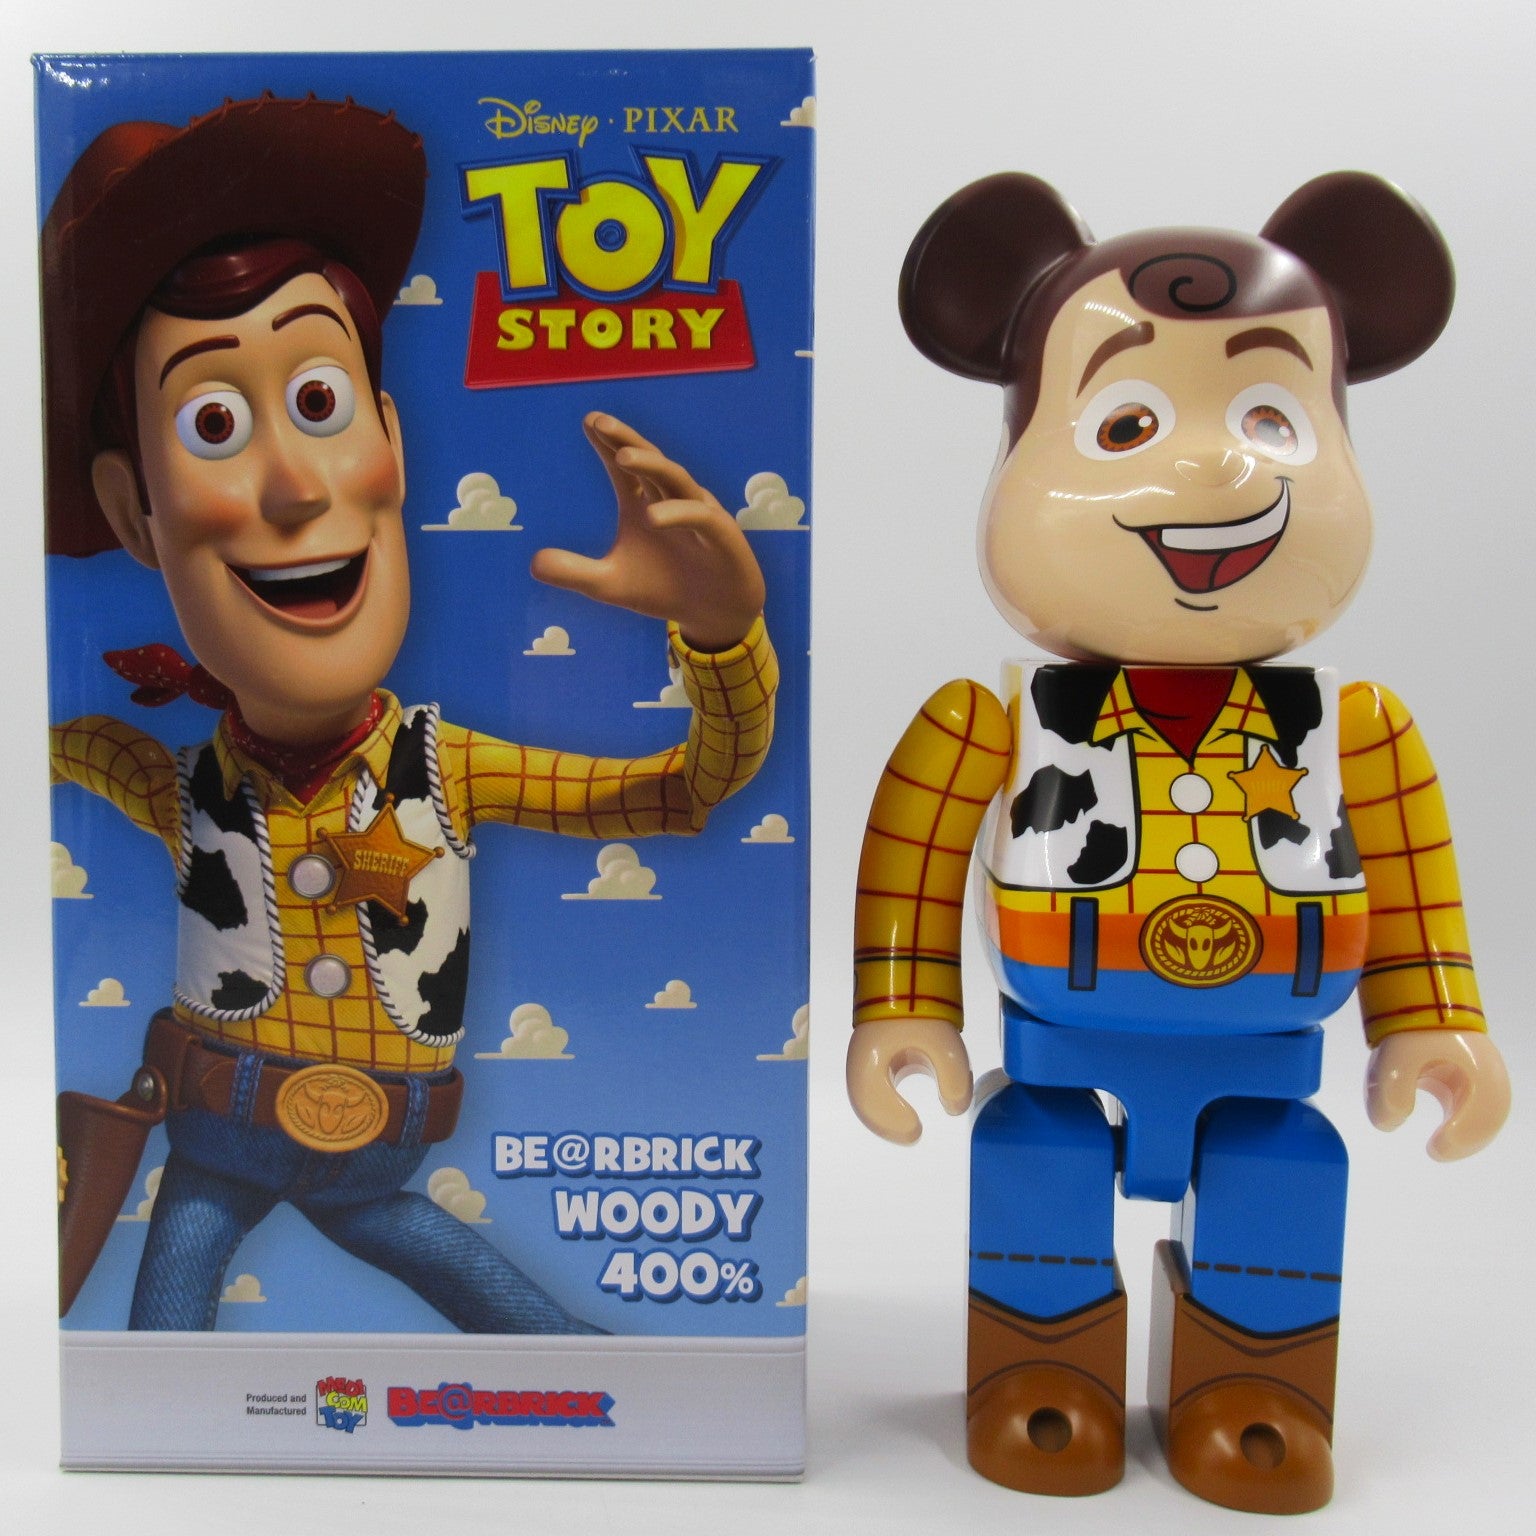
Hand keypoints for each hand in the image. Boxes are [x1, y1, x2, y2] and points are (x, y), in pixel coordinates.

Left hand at [531, 413, 764, 651]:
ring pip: (675, 479)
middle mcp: (670, 500)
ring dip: (651, 465)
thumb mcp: (610, 586)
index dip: (607, 444)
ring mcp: (697, 513)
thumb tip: (532, 563)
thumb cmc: (663, 590)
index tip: (588, 422)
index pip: (623, 469)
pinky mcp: (721, 534)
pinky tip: (652, 516)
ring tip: (622, 457)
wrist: (713, 615)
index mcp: (643, 504)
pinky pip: (699, 516)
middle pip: (648, 461)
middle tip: (600, 423)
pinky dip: (677, 513)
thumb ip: (575, 572)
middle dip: (625, 440)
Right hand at [847, 1016, 972, 1144]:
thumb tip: (954, 1109)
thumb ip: (954, 1080)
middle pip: (863, 1099)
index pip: (869, 1097)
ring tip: (907, 1130)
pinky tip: (901, 1113)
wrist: (912, 981)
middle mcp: (862, 1054)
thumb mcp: (947, 1045)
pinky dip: (884, 1106)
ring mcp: (868, 1054)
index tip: (918, 1129)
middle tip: (913, 1136)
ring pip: (864, 1094)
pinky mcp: (878, 1054)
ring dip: (883, 1117)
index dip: (890, 1119)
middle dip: (886, 1123)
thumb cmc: (925, 1013)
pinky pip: (872, 1087)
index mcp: (870, 1053)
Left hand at [1366, 1028, 1510, 1159]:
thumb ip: (1390, 1091)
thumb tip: (1388, 1124)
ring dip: (1464, 1132)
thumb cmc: (1408, 1030)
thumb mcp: (1395, 1056)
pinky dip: (1459, 1122)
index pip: (1484, 1108)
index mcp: (1478, 1062)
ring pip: (1482, 1111)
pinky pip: (1469, 1105)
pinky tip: (1443, 1135)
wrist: (1414, 1005)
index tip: (1434, 1147)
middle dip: (1466, 1138)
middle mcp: (1485, 1068)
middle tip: (1437, 1153)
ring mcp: (1476, 1073)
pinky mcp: (1464, 1078)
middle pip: (1489, 1113)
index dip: (1462, 1133)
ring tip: (1440, 1148)